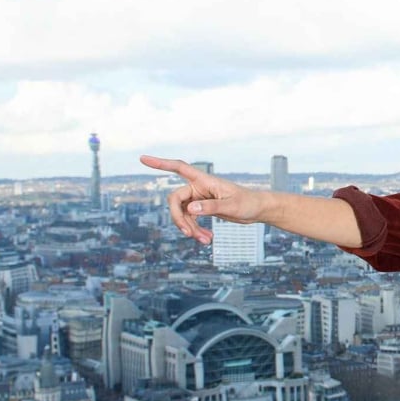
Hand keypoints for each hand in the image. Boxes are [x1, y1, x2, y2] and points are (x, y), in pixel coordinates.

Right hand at [140, 155, 266, 244]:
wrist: (256, 210)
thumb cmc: (247, 203)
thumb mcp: (232, 206)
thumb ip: (211, 207)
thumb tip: (190, 209)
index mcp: (204, 180)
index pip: (179, 168)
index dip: (160, 164)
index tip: (143, 159)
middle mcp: (198, 187)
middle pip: (175, 201)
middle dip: (179, 219)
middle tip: (188, 234)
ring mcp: (198, 198)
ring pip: (182, 214)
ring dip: (190, 229)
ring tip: (205, 241)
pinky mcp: (201, 209)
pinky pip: (190, 220)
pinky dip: (196, 231)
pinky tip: (207, 240)